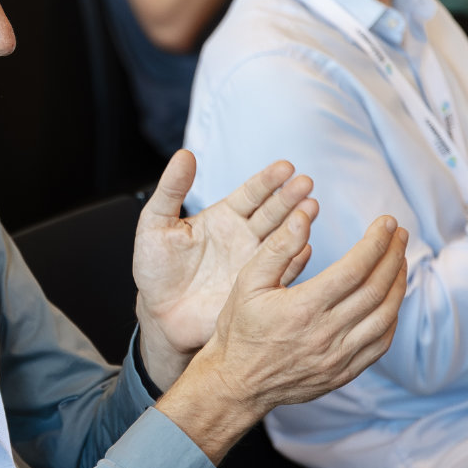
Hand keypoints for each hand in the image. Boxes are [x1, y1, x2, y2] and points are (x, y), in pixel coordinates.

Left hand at [133, 151, 318, 384]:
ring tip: (312, 208)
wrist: (159, 314)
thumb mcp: (155, 224)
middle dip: (290, 197)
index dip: (268, 181)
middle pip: (273, 212)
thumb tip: (184, 154)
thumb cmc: (155, 268)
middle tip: (306, 184)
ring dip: (298, 223)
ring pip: (282, 238)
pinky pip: (280, 273)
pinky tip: (304, 247)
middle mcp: (244, 236)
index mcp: (224, 216)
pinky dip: (293, 261)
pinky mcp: (257, 288)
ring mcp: (253, 262)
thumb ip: (171, 190)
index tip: (285, 167)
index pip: (251, 193)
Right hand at [158, 211, 407, 463]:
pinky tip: (391, 298)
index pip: (354, 268)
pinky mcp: (343, 373)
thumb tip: (305, 214)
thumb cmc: (239, 328)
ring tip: (400, 260)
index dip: (376, 242)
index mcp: (303, 308)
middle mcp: (326, 334)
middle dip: (393, 256)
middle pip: (376, 289)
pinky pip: (380, 344)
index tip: (386, 223)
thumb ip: (279, 247)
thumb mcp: (248, 281)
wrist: (236, 383)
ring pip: (385, 316)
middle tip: (400, 234)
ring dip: (399, 284)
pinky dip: (392, 317)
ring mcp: (338, 357)